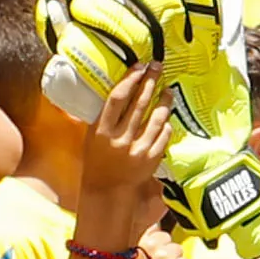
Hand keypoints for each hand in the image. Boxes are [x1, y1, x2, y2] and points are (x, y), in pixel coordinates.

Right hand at [69, 60, 178, 237]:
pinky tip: (167, 116)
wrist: (107, 192)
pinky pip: (163, 135)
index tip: (138, 66)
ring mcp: (137, 149)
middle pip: (138, 103)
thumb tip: (119, 90)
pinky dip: (165, 124)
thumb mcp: (92, 137)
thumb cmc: (97, 161)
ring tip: (167, 89)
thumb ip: (105, 117)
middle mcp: (119, 139)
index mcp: (101, 131)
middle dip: (150, 81)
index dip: (130, 79)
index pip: (117, 98)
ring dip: (163, 100)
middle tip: (157, 67)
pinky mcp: (151, 158)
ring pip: (155, 118)